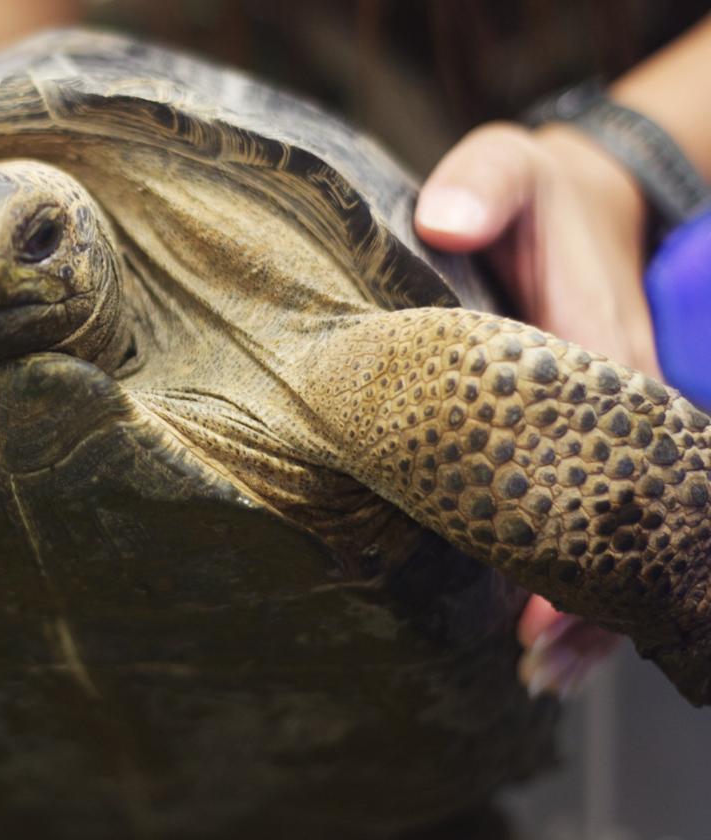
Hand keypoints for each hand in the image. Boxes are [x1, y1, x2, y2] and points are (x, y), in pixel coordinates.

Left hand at [414, 122, 648, 696]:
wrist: (577, 207)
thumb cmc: (533, 199)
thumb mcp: (509, 170)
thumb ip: (484, 184)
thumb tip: (445, 217)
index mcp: (599, 345)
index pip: (598, 447)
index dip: (578, 522)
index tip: (543, 592)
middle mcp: (619, 399)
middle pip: (619, 511)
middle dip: (588, 590)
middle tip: (541, 662)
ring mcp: (611, 427)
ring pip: (617, 528)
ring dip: (590, 601)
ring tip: (545, 673)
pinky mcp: (593, 440)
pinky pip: (596, 514)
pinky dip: (579, 573)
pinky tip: (550, 632)